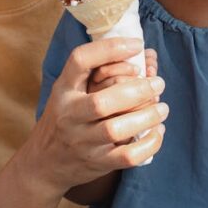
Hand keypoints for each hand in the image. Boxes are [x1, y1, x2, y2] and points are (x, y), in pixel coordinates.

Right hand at [29, 39, 168, 196]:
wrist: (44, 163)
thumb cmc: (64, 118)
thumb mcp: (67, 91)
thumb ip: (92, 73)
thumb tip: (137, 51)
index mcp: (63, 90)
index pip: (80, 60)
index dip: (109, 49)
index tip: (137, 45)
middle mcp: (69, 115)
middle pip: (102, 102)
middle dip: (137, 91)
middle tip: (158, 83)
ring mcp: (82, 141)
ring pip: (116, 130)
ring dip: (146, 117)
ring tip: (162, 108)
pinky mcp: (97, 162)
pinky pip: (127, 156)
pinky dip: (148, 144)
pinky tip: (157, 131)